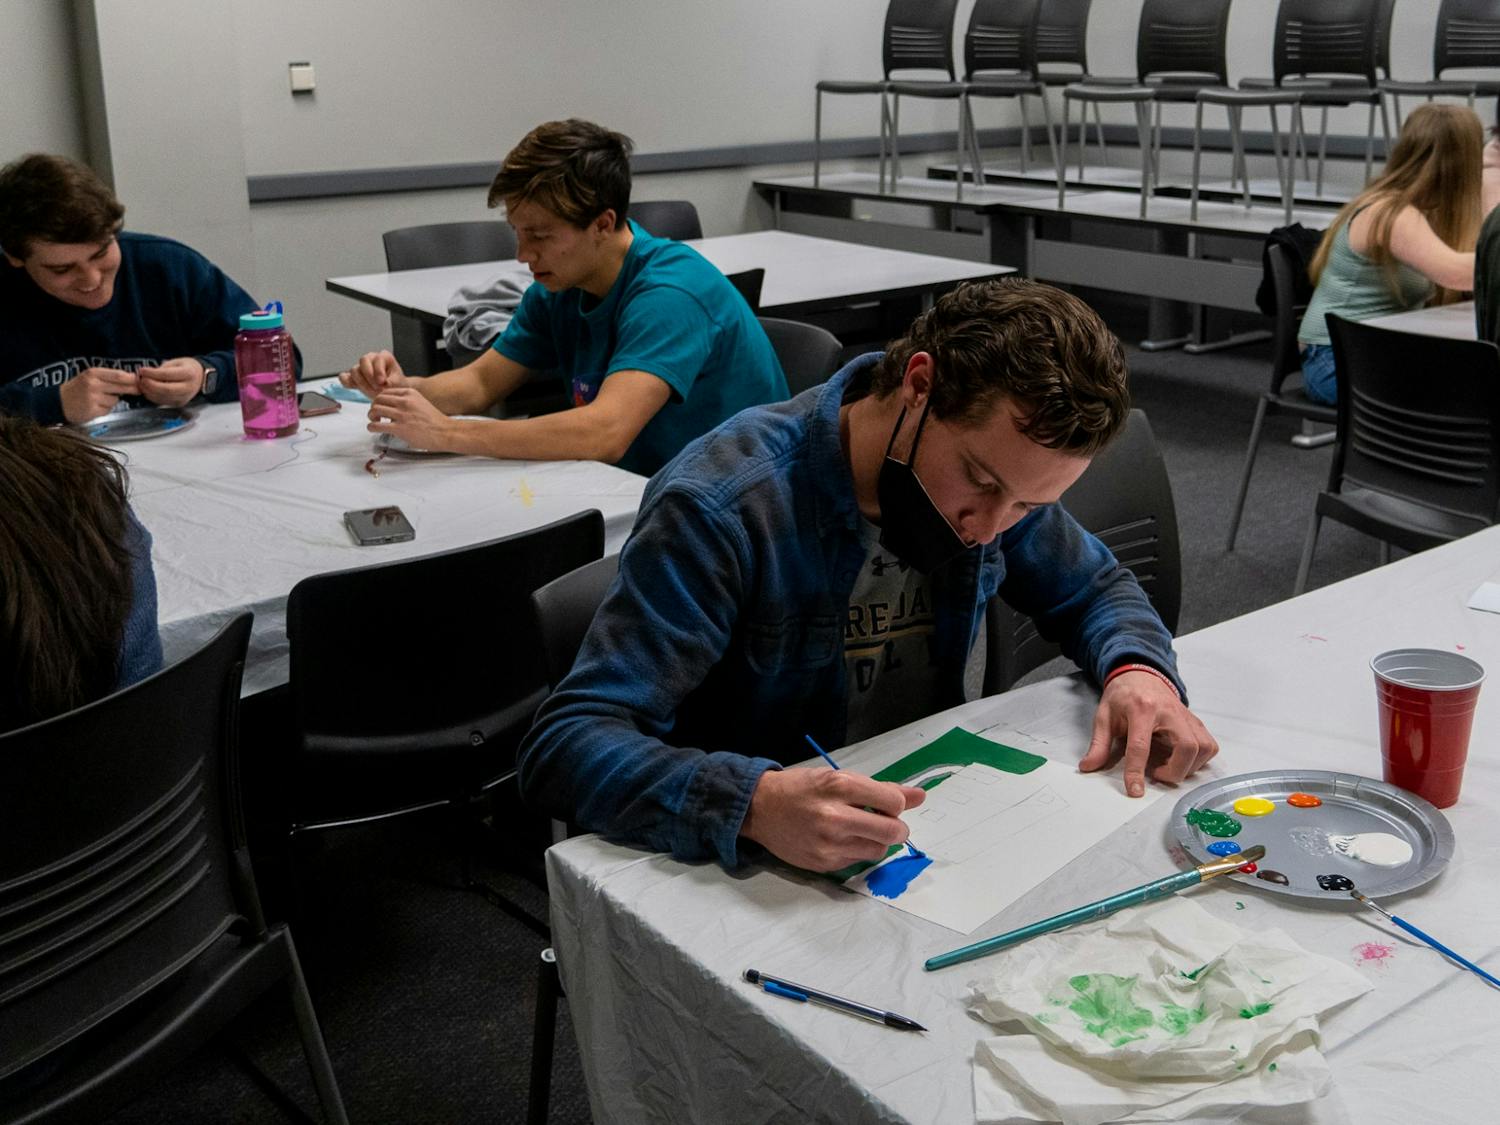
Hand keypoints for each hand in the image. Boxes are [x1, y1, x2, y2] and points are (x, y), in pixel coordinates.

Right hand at [58, 366, 140, 423]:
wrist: (58, 401)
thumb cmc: (77, 388)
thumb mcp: (90, 377)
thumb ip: (108, 377)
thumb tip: (132, 379)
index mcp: (93, 373)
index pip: (119, 375)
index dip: (132, 379)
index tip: (140, 381)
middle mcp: (93, 384)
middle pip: (121, 387)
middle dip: (132, 389)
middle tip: (138, 390)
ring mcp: (92, 398)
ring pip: (115, 400)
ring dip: (113, 401)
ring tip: (99, 399)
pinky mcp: (92, 411)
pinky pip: (108, 410)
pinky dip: (105, 409)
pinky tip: (95, 407)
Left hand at [136, 357, 204, 405]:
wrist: (200, 378)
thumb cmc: (187, 368)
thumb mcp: (176, 362)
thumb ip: (162, 368)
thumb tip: (146, 374)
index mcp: (189, 374)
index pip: (167, 375)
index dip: (152, 373)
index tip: (142, 370)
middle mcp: (188, 387)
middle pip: (165, 389)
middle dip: (149, 385)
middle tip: (140, 379)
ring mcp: (184, 397)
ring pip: (163, 397)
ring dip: (149, 392)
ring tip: (142, 384)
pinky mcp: (179, 404)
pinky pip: (163, 402)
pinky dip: (153, 397)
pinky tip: (148, 391)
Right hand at [341, 350, 407, 398]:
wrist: (392, 392)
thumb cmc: (397, 385)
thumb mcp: (398, 383)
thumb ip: (392, 383)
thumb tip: (384, 384)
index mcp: (384, 357)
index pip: (378, 359)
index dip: (379, 371)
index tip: (382, 382)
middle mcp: (371, 358)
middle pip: (363, 361)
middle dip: (369, 377)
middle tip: (377, 388)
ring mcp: (361, 367)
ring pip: (354, 370)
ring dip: (362, 383)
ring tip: (372, 392)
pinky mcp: (353, 377)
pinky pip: (345, 377)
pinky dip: (347, 382)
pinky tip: (354, 388)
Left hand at [367, 385, 454, 450]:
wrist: (445, 432)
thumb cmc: (435, 421)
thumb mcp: (420, 402)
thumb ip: (406, 401)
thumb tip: (392, 406)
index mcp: (409, 393)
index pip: (385, 392)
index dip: (379, 400)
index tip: (380, 406)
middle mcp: (404, 402)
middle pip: (377, 399)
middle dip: (373, 407)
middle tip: (375, 415)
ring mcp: (401, 415)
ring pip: (375, 410)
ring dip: (371, 417)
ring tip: (375, 422)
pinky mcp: (399, 428)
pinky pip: (376, 425)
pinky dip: (371, 427)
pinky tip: (374, 429)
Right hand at [740, 768, 925, 871]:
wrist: (759, 809)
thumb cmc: (801, 788)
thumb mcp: (837, 777)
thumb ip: (879, 788)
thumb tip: (919, 795)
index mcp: (840, 786)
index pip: (893, 802)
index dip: (897, 804)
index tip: (887, 804)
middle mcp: (835, 816)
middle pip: (893, 832)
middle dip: (897, 828)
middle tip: (886, 823)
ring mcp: (829, 844)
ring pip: (879, 850)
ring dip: (877, 841)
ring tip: (860, 830)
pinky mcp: (824, 864)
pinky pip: (858, 861)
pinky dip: (857, 850)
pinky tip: (841, 840)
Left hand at [1079, 670, 1218, 796]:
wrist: (1141, 675)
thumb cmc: (1122, 696)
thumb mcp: (1104, 716)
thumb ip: (1098, 744)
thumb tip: (1088, 767)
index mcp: (1142, 708)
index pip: (1141, 745)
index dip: (1137, 771)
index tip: (1135, 790)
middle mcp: (1169, 711)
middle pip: (1186, 746)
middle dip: (1175, 771)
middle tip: (1157, 775)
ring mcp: (1186, 716)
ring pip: (1204, 747)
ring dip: (1189, 766)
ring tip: (1169, 768)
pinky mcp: (1195, 721)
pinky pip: (1209, 745)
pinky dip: (1200, 759)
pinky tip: (1182, 761)